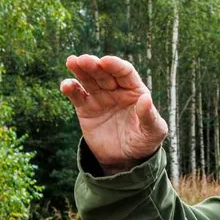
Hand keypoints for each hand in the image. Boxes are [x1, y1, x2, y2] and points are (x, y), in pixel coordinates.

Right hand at [61, 54, 168, 171]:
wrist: (125, 159)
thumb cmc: (144, 142)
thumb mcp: (153, 132)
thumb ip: (149, 116)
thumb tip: (146, 98)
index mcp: (135, 90)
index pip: (125, 73)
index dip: (115, 66)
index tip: (105, 62)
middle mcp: (116, 90)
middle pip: (104, 73)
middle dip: (94, 65)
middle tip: (84, 60)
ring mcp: (100, 98)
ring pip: (89, 80)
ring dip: (80, 70)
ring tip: (72, 62)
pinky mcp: (86, 108)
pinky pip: (77, 95)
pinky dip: (71, 88)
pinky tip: (66, 85)